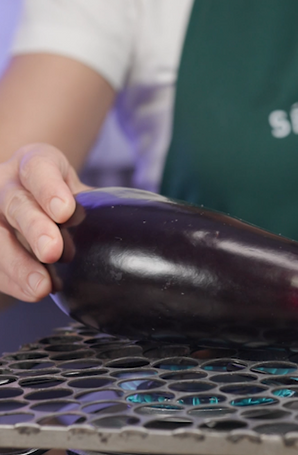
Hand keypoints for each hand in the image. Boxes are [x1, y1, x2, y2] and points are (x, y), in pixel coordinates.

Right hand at [0, 143, 87, 300]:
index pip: (38, 168)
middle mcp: (7, 184)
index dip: (49, 189)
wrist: (35, 200)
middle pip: (15, 203)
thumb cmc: (62, 195)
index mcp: (33, 163)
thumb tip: (129, 227)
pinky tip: (31, 291)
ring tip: (41, 286)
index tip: (65, 211)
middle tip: (53, 251)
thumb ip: (96, 203)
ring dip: (17, 263)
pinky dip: (12, 279)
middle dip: (34, 228)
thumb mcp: (77, 189)